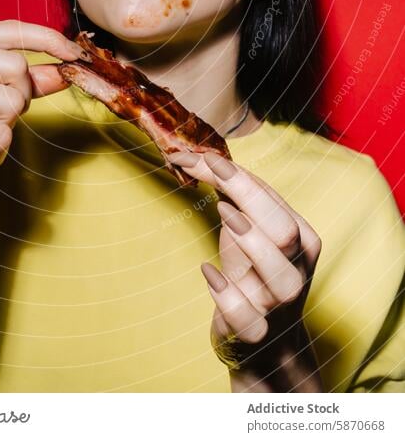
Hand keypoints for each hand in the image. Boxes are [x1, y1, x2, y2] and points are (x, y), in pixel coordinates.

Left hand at [170, 148, 322, 391]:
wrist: (264, 343)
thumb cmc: (252, 274)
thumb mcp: (246, 232)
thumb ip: (233, 197)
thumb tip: (197, 155)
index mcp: (302, 239)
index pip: (273, 200)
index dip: (238, 176)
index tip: (204, 156)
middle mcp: (298, 270)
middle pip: (284, 230)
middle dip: (249, 197)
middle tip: (211, 173)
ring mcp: (280, 305)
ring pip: (280, 277)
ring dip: (250, 241)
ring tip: (222, 213)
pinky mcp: (257, 332)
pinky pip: (246, 315)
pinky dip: (226, 292)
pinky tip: (209, 273)